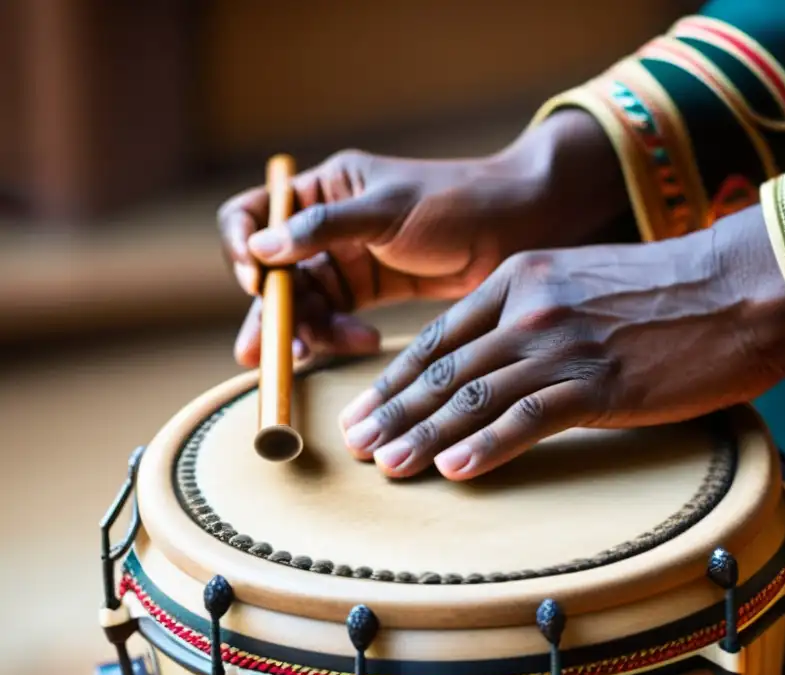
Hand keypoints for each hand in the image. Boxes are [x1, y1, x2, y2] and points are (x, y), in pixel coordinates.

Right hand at [218, 110, 628, 365]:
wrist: (520, 228)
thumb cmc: (456, 203)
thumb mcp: (385, 210)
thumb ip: (323, 228)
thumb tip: (259, 250)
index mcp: (325, 188)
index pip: (255, 213)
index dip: (242, 248)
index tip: (253, 280)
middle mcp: (329, 224)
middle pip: (276, 270)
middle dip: (270, 311)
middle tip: (262, 355)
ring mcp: (351, 259)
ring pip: (307, 301)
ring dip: (307, 330)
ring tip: (314, 354)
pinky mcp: (374, 290)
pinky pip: (339, 318)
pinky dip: (340, 336)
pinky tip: (362, 342)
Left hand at [337, 204, 784, 480]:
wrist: (739, 287)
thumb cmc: (667, 290)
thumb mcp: (583, 281)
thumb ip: (534, 310)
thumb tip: (497, 356)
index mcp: (521, 278)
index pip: (440, 335)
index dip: (397, 378)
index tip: (367, 408)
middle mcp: (530, 308)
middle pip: (444, 369)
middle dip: (393, 411)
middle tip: (355, 445)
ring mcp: (563, 345)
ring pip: (473, 397)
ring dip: (424, 437)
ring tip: (387, 468)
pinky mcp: (599, 384)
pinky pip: (527, 419)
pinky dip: (486, 448)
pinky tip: (454, 472)